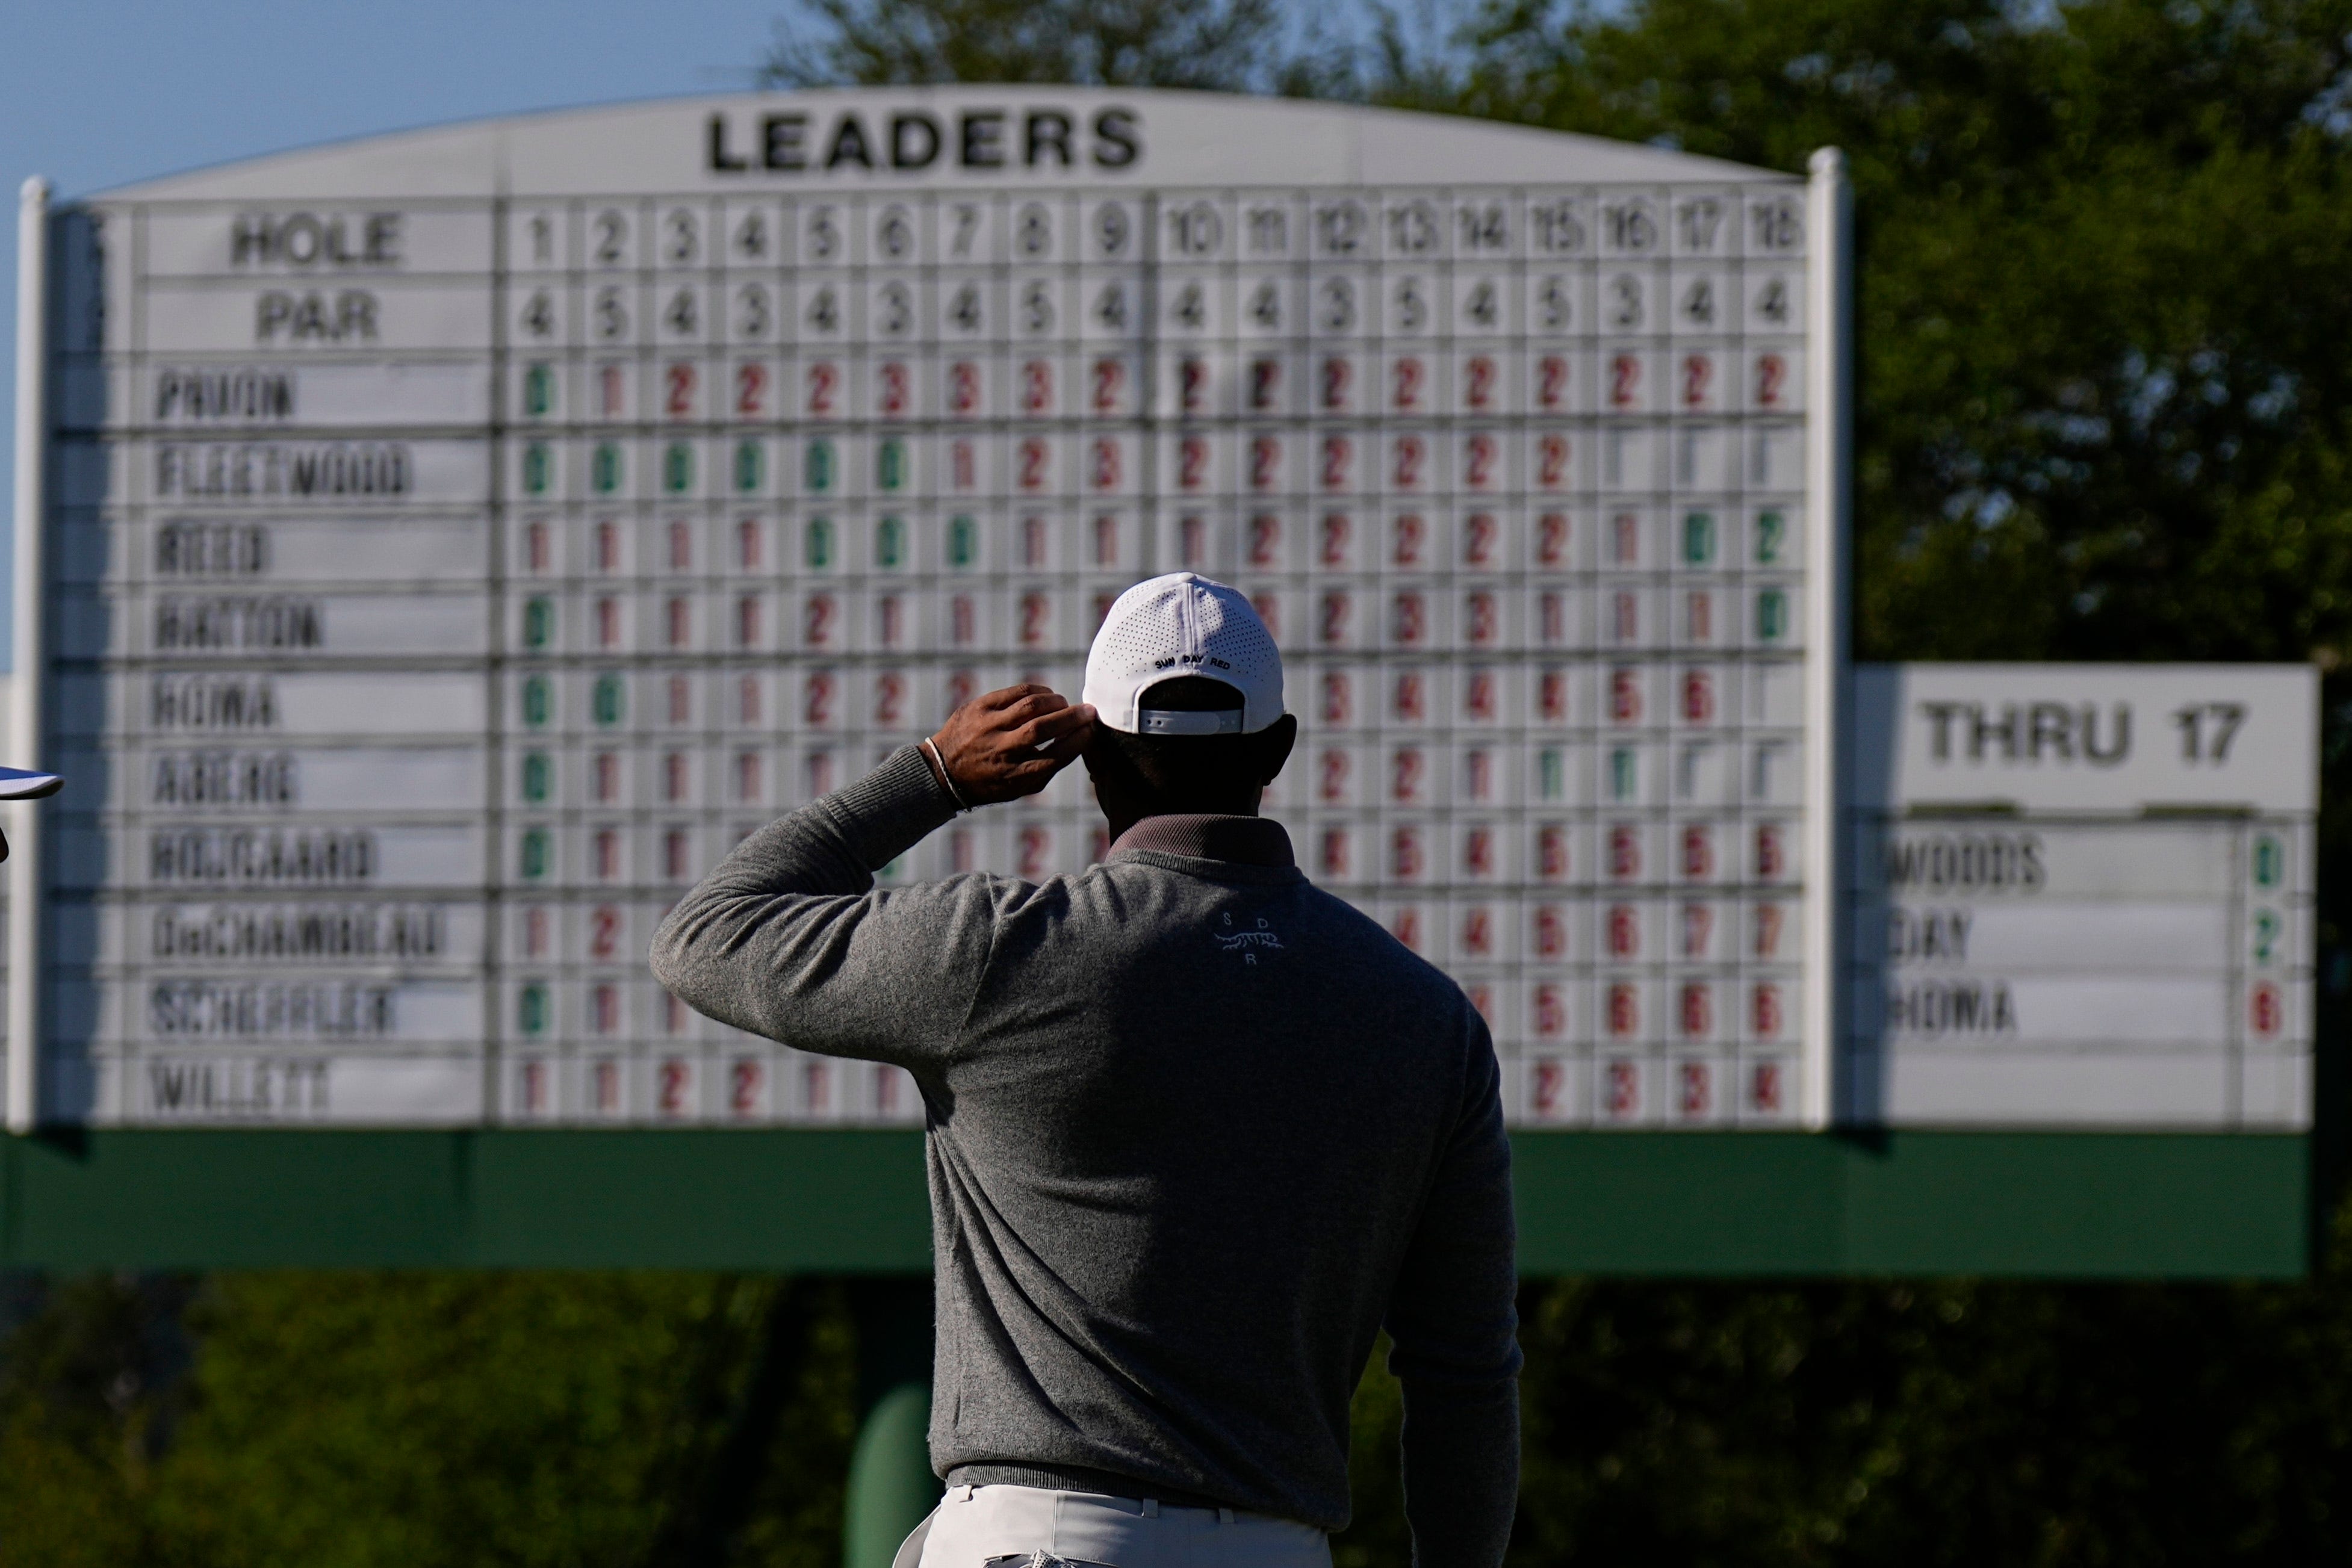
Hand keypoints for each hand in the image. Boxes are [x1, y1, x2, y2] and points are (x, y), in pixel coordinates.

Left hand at [927, 685, 1095, 806]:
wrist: (943, 772)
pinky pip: (1015, 693)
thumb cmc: (991, 781)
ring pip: (1030, 706)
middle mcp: (1000, 751)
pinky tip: (1045, 696)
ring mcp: (987, 727)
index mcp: (1014, 776)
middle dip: (1072, 717)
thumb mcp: (1020, 788)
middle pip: (1043, 728)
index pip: (1054, 756)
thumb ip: (1048, 767)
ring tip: (1064, 705)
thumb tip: (1078, 739)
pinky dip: (1037, 692)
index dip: (1078, 741)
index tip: (1091, 731)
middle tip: (1088, 712)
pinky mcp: (979, 708)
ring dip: (1055, 702)